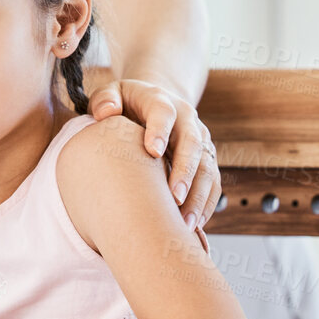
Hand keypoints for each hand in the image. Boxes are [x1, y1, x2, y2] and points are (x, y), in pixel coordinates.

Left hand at [87, 77, 219, 225]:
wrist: (151, 104)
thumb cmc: (124, 103)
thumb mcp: (110, 93)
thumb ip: (104, 99)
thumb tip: (106, 112)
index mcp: (160, 100)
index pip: (163, 112)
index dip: (160, 130)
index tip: (153, 152)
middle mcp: (186, 118)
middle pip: (192, 143)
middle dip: (185, 171)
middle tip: (174, 198)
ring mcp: (200, 138)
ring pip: (207, 166)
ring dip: (199, 194)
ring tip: (186, 222)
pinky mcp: (206, 157)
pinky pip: (213, 182)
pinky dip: (206, 204)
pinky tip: (194, 225)